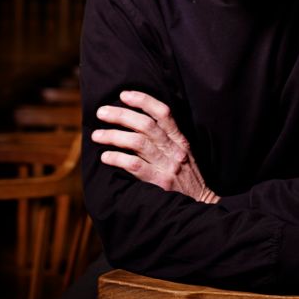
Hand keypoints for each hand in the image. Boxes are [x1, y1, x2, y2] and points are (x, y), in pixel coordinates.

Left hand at [92, 90, 219, 203]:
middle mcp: (174, 149)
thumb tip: (139, 122)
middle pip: (145, 125)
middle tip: (101, 113)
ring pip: (137, 142)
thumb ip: (168, 138)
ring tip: (97, 135)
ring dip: (113, 136)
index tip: (124, 95)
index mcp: (181, 139)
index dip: (143, 100)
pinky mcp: (159, 182)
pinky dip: (117, 158)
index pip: (163, 112)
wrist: (201, 203)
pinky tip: (105, 156)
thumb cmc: (188, 176)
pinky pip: (134, 165)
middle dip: (121, 115)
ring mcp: (167, 165)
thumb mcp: (185, 153)